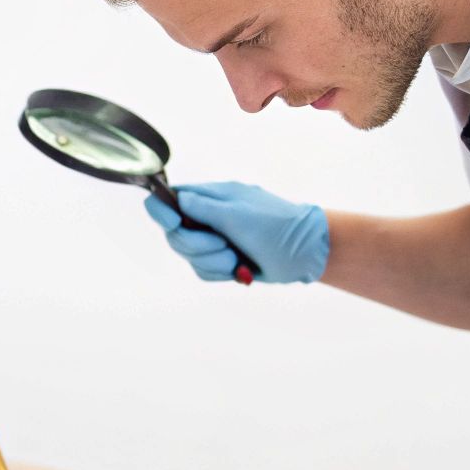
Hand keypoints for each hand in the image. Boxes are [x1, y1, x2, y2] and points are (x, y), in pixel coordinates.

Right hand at [145, 182, 328, 284]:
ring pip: (189, 256)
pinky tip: (238, 268)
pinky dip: (220, 272)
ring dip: (213, 261)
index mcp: (210, 197)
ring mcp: (214, 240)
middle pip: (175, 234)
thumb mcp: (237, 213)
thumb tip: (175, 198)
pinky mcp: (221, 261)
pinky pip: (203, 271)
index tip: (174, 223)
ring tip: (236, 257)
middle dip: (198, 245)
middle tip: (223, 244)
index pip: (170, 199)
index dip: (163, 212)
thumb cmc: (275, 226)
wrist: (306, 253)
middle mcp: (207, 217)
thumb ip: (202, 207)